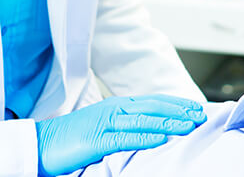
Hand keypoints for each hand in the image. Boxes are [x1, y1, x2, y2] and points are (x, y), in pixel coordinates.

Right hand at [36, 94, 206, 175]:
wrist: (43, 142)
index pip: (153, 101)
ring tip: (189, 126)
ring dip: (169, 123)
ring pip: (144, 121)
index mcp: (117, 105)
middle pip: (153, 107)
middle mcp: (114, 109)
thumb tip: (150, 131)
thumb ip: (126, 125)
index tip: (195, 108)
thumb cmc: (74, 137)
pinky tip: (161, 140)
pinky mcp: (97, 140)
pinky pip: (125, 138)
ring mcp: (106, 123)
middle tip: (200, 115)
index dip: (176, 103)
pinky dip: (145, 138)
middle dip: (179, 111)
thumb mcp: (104, 126)